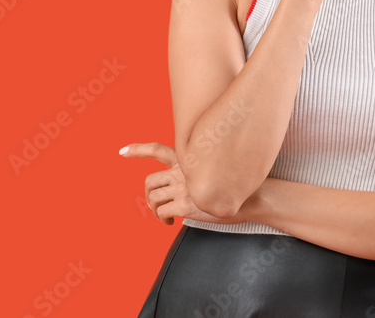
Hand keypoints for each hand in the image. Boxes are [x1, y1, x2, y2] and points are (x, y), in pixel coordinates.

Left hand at [120, 142, 246, 225]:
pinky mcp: (185, 204)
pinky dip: (162, 220)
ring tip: (165, 218)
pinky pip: (162, 212)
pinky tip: (170, 224)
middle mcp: (182, 171)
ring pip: (153, 198)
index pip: (157, 150)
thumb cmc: (236, 187)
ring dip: (155, 210)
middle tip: (154, 204)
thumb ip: (198, 172)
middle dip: (147, 194)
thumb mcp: (215, 171)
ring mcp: (183, 187)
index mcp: (187, 160)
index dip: (138, 150)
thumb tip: (189, 185)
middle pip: (149, 181)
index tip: (122, 151)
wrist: (252, 197)